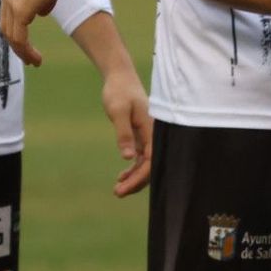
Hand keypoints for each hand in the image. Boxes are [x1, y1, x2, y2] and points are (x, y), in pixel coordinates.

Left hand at [0, 0, 72, 66]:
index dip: (17, 27)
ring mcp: (10, 0)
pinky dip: (26, 50)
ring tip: (34, 61)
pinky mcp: (19, 11)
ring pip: (11, 34)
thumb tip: (40, 11)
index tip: (27, 39)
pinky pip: (19, 37)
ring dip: (22, 51)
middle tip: (28, 56)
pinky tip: (36, 58)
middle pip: (6, 24)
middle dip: (17, 43)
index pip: (9, 10)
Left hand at [101, 69, 152, 197]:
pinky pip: (142, 156)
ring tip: (118, 189)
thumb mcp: (118, 111)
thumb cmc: (119, 92)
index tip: (122, 188)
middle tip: (117, 193)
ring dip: (135, 177)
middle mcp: (154, 134)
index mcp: (152, 129)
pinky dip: (133, 168)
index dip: (139, 177)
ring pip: (146, 162)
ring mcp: (148, 135)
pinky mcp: (141, 134)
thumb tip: (128, 157)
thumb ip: (124, 133)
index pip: (151, 161)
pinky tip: (122, 176)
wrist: (120, 78)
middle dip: (137, 182)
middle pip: (151, 165)